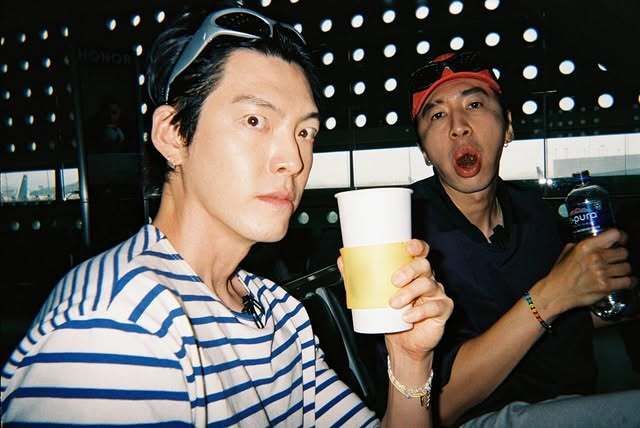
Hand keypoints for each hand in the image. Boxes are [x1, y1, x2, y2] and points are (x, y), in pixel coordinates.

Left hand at [338, 239, 453, 361]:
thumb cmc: (391, 316)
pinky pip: (436, 306)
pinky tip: (408, 316)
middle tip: (393, 281)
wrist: (403, 345)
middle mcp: (427, 278)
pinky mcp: (442, 310)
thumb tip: (342, 260)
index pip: (420, 251)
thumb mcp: (372, 296)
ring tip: (394, 304)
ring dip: (409, 293)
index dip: (417, 246)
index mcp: (413, 271)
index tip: (407, 247)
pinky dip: (421, 311)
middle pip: (424, 265)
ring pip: (428, 285)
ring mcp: (436, 294)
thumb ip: (358, 278)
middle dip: (409, 270)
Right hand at [534, 228, 636, 316]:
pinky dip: (628, 281)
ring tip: (617, 271)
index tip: (621, 241)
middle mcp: (596, 257)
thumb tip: (593, 242)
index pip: (614, 234)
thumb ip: (581, 245)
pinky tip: (624, 281)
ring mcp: (602, 272)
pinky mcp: (606, 286)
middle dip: (621, 256)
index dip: (621, 237)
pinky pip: (627, 281)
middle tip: (616, 259)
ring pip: (627, 267)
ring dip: (623, 269)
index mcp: (586, 246)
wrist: (556, 293)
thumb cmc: (560, 274)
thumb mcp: (567, 253)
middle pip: (623, 252)